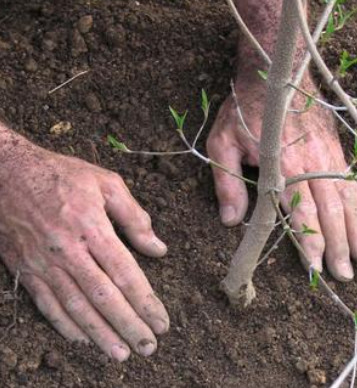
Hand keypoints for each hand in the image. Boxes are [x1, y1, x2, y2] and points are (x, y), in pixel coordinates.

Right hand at [0, 142, 168, 360]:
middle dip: (129, 325)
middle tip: (149, 347)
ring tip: (121, 354)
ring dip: (100, 334)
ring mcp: (44, 263)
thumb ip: (134, 217)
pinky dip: (65, 324)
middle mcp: (68, 250)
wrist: (7, 173)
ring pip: (75, 307)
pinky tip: (82, 339)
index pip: (125, 273)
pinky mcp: (25, 269)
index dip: (145, 301)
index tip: (162, 321)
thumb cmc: (62, 175)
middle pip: (103, 297)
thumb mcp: (106, 183)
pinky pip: (46, 304)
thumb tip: (158, 248)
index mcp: (92, 227)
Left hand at [207, 78, 356, 280]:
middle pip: (330, 211)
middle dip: (338, 246)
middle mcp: (312, 163)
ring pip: (347, 200)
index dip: (309, 241)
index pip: (300, 211)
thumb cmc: (245, 111)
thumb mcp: (223, 144)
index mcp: (283, 166)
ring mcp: (328, 156)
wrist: (278, 74)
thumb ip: (227, 183)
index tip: (315, 268)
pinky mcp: (336, 149)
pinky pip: (352, 184)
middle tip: (344, 274)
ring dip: (356, 231)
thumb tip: (230, 222)